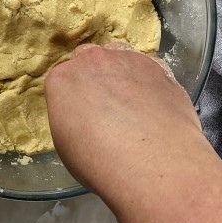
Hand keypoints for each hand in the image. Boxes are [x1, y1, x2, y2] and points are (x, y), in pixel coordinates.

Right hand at [45, 44, 221, 222]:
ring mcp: (129, 61)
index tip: (86, 110)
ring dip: (123, 75)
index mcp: (62, 80)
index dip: (76, 94)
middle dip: (97, 77)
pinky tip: (153, 107)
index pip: (62, 76)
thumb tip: (86, 113)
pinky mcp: (160, 67)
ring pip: (120, 58)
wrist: (156, 164)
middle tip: (107, 107)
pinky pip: (147, 67)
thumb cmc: (104, 164)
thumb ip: (72, 114)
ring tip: (132, 108)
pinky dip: (148, 80)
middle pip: (90, 58)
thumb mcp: (69, 141)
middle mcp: (94, 60)